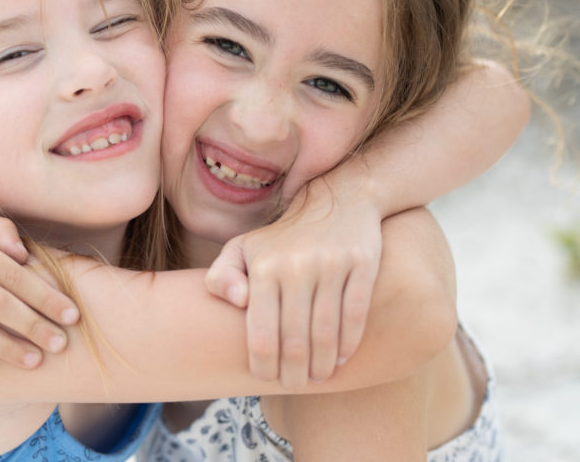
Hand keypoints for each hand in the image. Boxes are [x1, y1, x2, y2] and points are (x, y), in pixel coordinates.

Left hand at [205, 178, 381, 387]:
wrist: (337, 200)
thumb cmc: (281, 238)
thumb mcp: (242, 248)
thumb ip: (221, 276)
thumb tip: (236, 302)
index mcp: (263, 267)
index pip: (262, 334)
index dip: (263, 365)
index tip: (265, 378)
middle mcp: (296, 266)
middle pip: (295, 341)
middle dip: (293, 373)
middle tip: (293, 384)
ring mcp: (331, 265)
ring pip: (327, 333)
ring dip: (321, 365)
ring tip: (316, 377)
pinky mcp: (362, 264)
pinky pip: (356, 315)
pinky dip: (348, 344)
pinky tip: (340, 358)